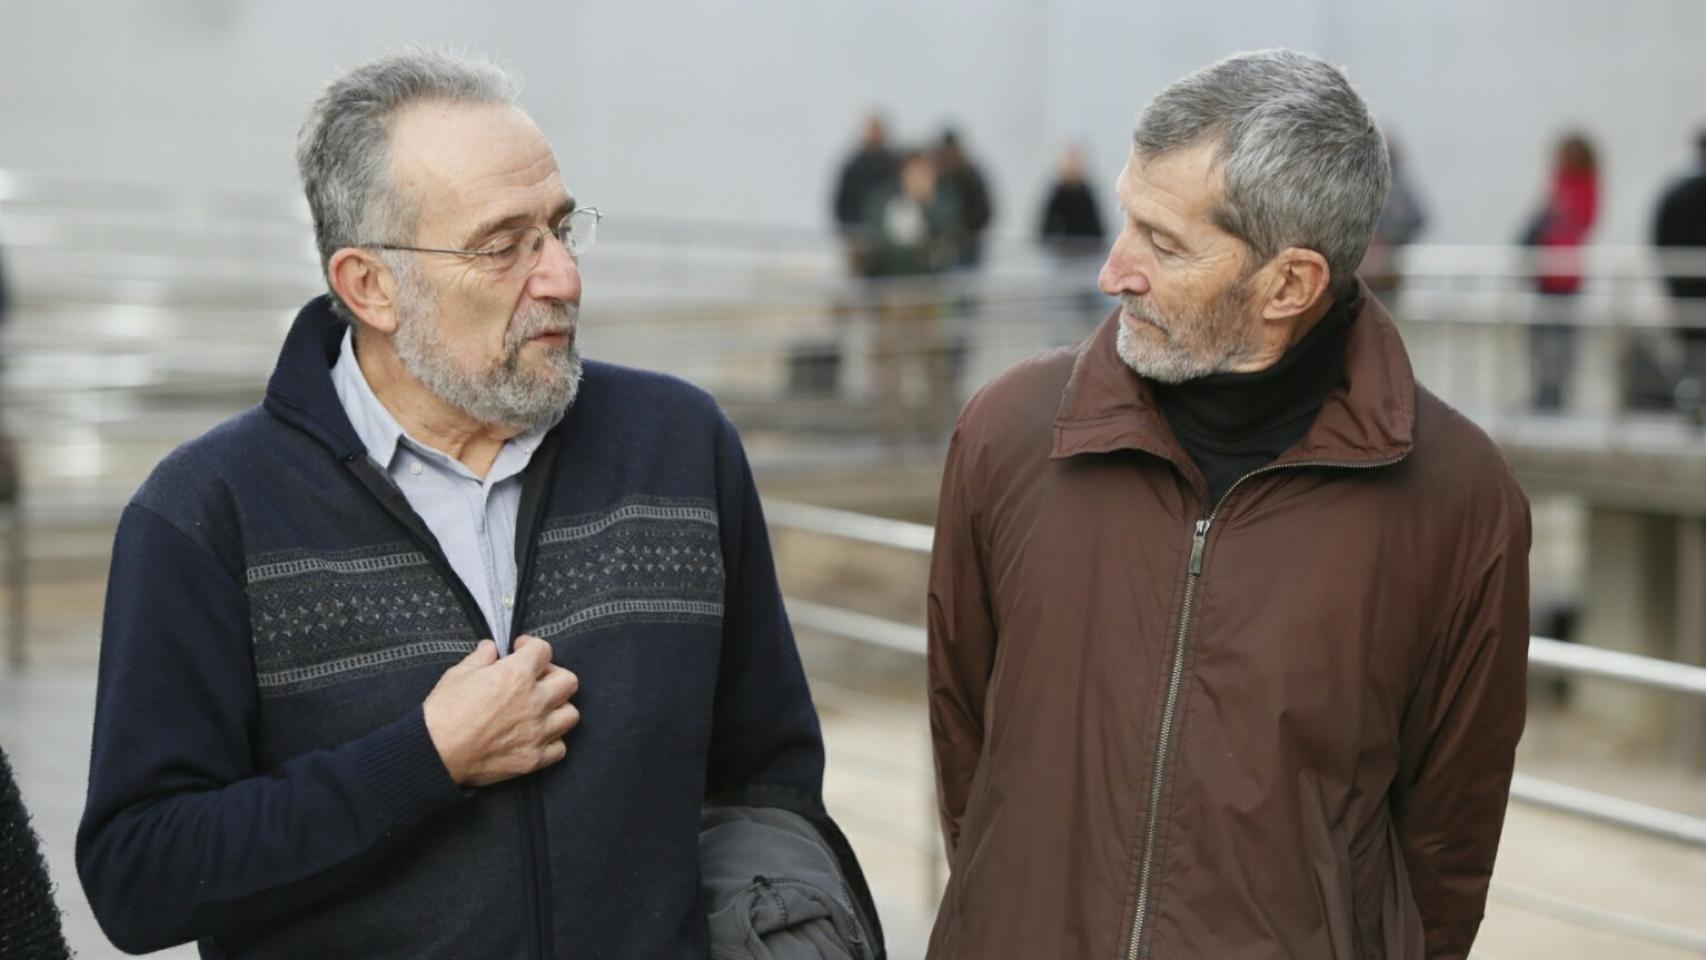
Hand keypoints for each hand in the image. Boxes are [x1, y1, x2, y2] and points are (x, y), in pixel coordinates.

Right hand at [422, 634, 579, 786]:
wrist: (434, 753)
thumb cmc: (443, 712)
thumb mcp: (459, 673)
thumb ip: (482, 657)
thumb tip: (492, 648)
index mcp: (517, 675)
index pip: (544, 650)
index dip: (531, 646)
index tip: (520, 651)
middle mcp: (534, 702)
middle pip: (568, 681)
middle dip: (552, 675)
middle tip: (534, 679)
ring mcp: (537, 732)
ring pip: (570, 714)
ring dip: (557, 709)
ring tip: (538, 709)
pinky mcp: (533, 759)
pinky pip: (560, 747)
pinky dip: (551, 740)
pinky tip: (535, 735)